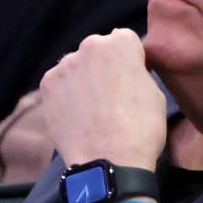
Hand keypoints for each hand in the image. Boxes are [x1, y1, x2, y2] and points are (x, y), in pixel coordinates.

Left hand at [40, 29, 166, 170]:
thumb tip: (128, 71)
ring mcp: (64, 65)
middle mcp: (90, 45)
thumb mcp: (155, 93)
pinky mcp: (47, 86)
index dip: (129, 61)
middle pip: (97, 50)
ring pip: (76, 67)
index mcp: (121, 43)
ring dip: (83, 80)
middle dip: (103, 67)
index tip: (131, 79)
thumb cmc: (141, 129)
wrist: (109, 162)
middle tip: (111, 97)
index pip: (125, 40)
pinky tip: (77, 116)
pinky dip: (66, 96)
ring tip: (92, 110)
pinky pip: (60, 84)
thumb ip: (138, 71)